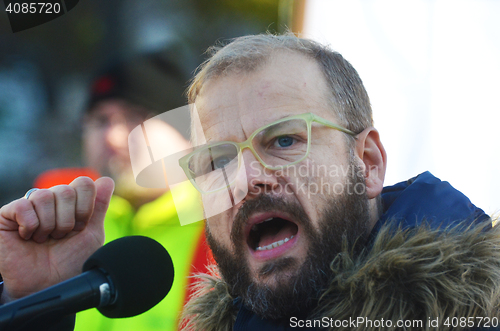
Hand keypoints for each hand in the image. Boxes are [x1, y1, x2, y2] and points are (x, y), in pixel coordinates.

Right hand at [0, 176, 113, 301]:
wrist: (48, 285)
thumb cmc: (70, 263)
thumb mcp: (92, 234)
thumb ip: (100, 206)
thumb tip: (106, 180)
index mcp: (72, 202)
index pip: (84, 183)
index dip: (85, 208)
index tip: (80, 228)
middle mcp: (51, 200)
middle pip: (66, 190)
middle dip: (68, 220)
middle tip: (60, 237)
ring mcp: (29, 206)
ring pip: (44, 196)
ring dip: (49, 225)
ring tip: (44, 239)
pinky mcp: (7, 215)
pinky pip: (22, 206)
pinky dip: (30, 225)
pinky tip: (28, 236)